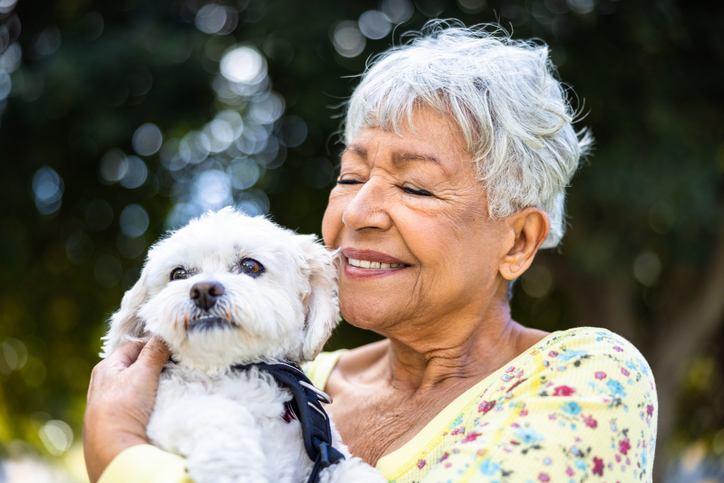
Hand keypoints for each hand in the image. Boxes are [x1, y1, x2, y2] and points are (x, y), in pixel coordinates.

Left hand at [83, 337, 169, 482]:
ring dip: (151, 384)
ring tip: (168, 386)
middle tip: (173, 367)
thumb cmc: (123, 406)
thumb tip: (163, 336)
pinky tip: (157, 405)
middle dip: (153, 365)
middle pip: (134, 366)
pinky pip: (135, 403)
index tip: (171, 349)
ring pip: (135, 386)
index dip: (153, 344)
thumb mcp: (143, 373)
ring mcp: (109, 404)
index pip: (133, 346)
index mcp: (106, 367)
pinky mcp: (116, 421)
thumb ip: (154, 352)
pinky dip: (147, 401)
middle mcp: (104, 384)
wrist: (113, 448)